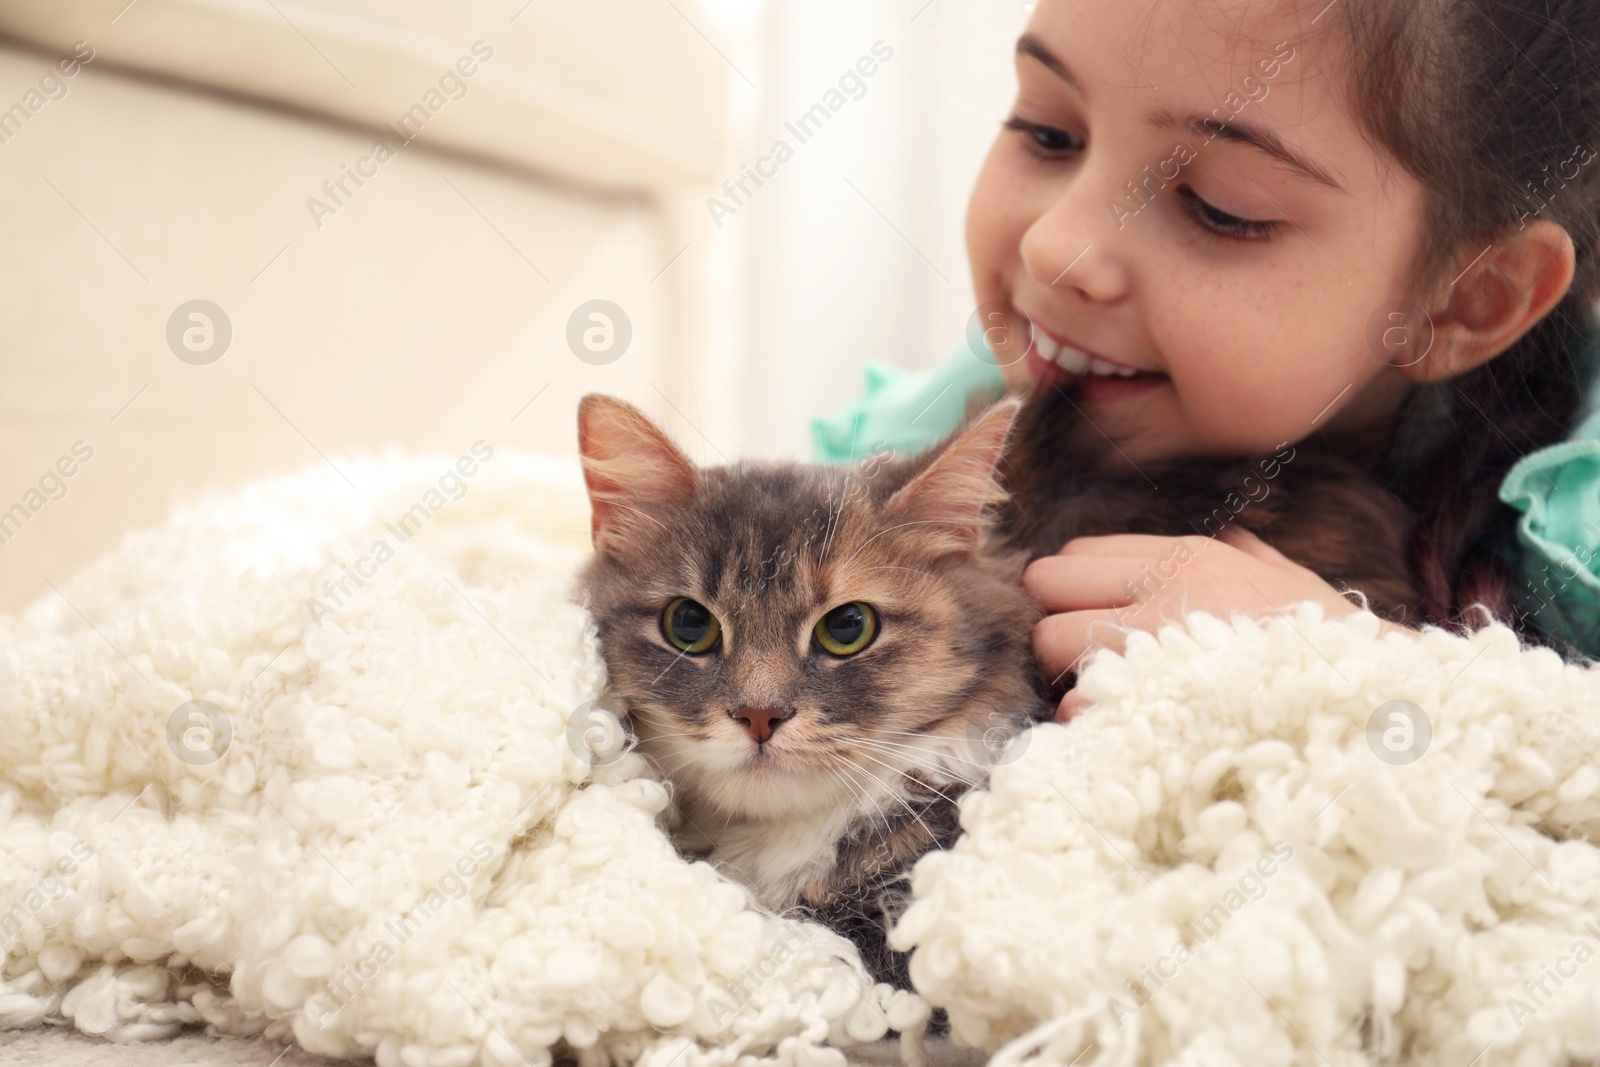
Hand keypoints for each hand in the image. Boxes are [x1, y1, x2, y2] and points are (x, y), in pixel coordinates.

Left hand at [1023, 528, 1403, 721]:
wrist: (1377, 707)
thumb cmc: (1334, 649)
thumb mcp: (1295, 585)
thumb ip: (1255, 557)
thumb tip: (1237, 538)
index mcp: (1189, 556)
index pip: (1077, 553)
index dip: (1073, 588)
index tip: (1094, 617)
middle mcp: (1162, 588)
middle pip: (1045, 590)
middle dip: (1059, 624)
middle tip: (1092, 658)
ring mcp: (1151, 646)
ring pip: (1050, 645)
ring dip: (1068, 673)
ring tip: (1109, 695)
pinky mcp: (1146, 704)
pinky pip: (1076, 706)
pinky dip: (1088, 722)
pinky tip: (1122, 732)